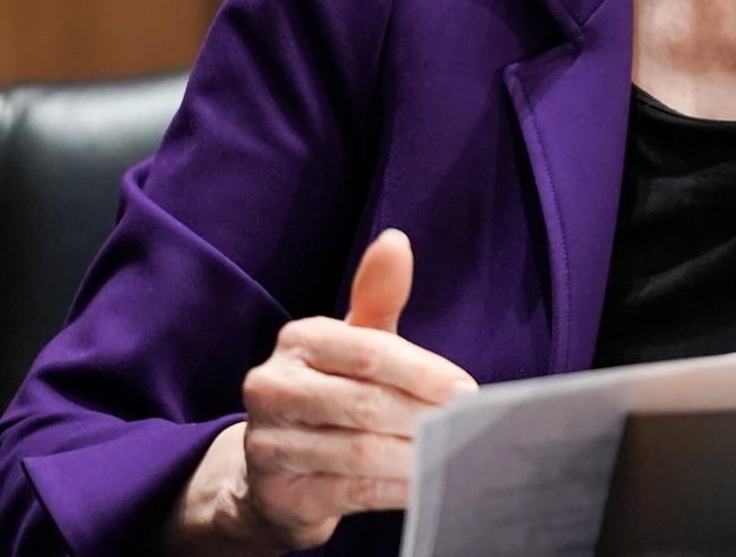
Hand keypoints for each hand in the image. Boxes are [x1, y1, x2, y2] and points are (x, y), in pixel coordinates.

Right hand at [166, 229, 475, 555]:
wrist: (272, 471)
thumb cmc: (328, 391)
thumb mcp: (352, 342)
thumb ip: (378, 296)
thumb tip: (396, 242)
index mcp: (298, 340)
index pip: (370, 352)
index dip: (423, 372)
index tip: (466, 390)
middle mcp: (273, 387)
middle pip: (366, 402)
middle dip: (424, 415)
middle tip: (465, 426)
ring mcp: (269, 443)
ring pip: (359, 450)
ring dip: (413, 456)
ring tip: (450, 455)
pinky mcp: (278, 493)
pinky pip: (349, 491)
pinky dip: (394, 489)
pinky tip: (423, 484)